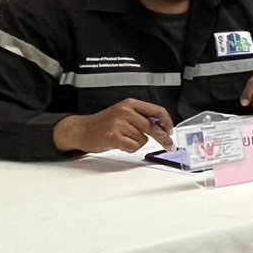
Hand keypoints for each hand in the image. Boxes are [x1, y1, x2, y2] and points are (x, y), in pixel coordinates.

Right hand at [53, 99, 175, 153]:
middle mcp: (126, 111)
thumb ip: (142, 117)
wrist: (81, 130)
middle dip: (163, 138)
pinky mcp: (114, 136)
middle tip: (169, 146)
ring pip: (143, 139)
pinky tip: (119, 144)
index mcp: (130, 104)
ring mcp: (119, 123)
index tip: (171, 131)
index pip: (157, 111)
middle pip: (153, 127)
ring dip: (136, 143)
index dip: (167, 122)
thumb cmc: (105, 124)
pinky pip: (133, 146)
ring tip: (123, 138)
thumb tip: (163, 128)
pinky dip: (129, 148)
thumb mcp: (124, 114)